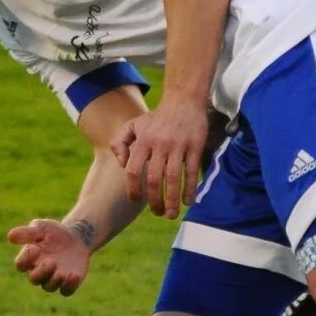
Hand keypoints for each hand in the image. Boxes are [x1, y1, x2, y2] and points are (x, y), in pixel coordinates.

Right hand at [6, 218, 93, 295]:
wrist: (76, 237)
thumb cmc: (54, 232)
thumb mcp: (41, 227)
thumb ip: (27, 232)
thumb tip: (10, 236)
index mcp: (29, 258)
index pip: (21, 264)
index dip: (25, 259)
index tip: (35, 248)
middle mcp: (39, 271)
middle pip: (34, 279)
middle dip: (41, 272)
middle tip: (51, 261)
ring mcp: (53, 278)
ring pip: (49, 287)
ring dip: (54, 281)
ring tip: (61, 272)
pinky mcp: (68, 282)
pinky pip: (66, 291)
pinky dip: (69, 286)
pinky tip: (74, 275)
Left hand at [112, 97, 207, 218]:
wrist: (183, 101)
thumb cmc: (156, 118)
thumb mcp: (132, 125)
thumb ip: (119, 143)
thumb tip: (122, 165)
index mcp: (143, 141)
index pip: (133, 170)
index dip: (133, 188)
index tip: (136, 200)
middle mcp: (159, 144)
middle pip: (154, 179)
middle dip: (155, 201)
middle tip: (157, 213)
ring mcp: (178, 146)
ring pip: (173, 178)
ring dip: (172, 200)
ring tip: (171, 214)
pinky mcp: (195, 146)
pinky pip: (192, 172)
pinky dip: (190, 189)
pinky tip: (188, 201)